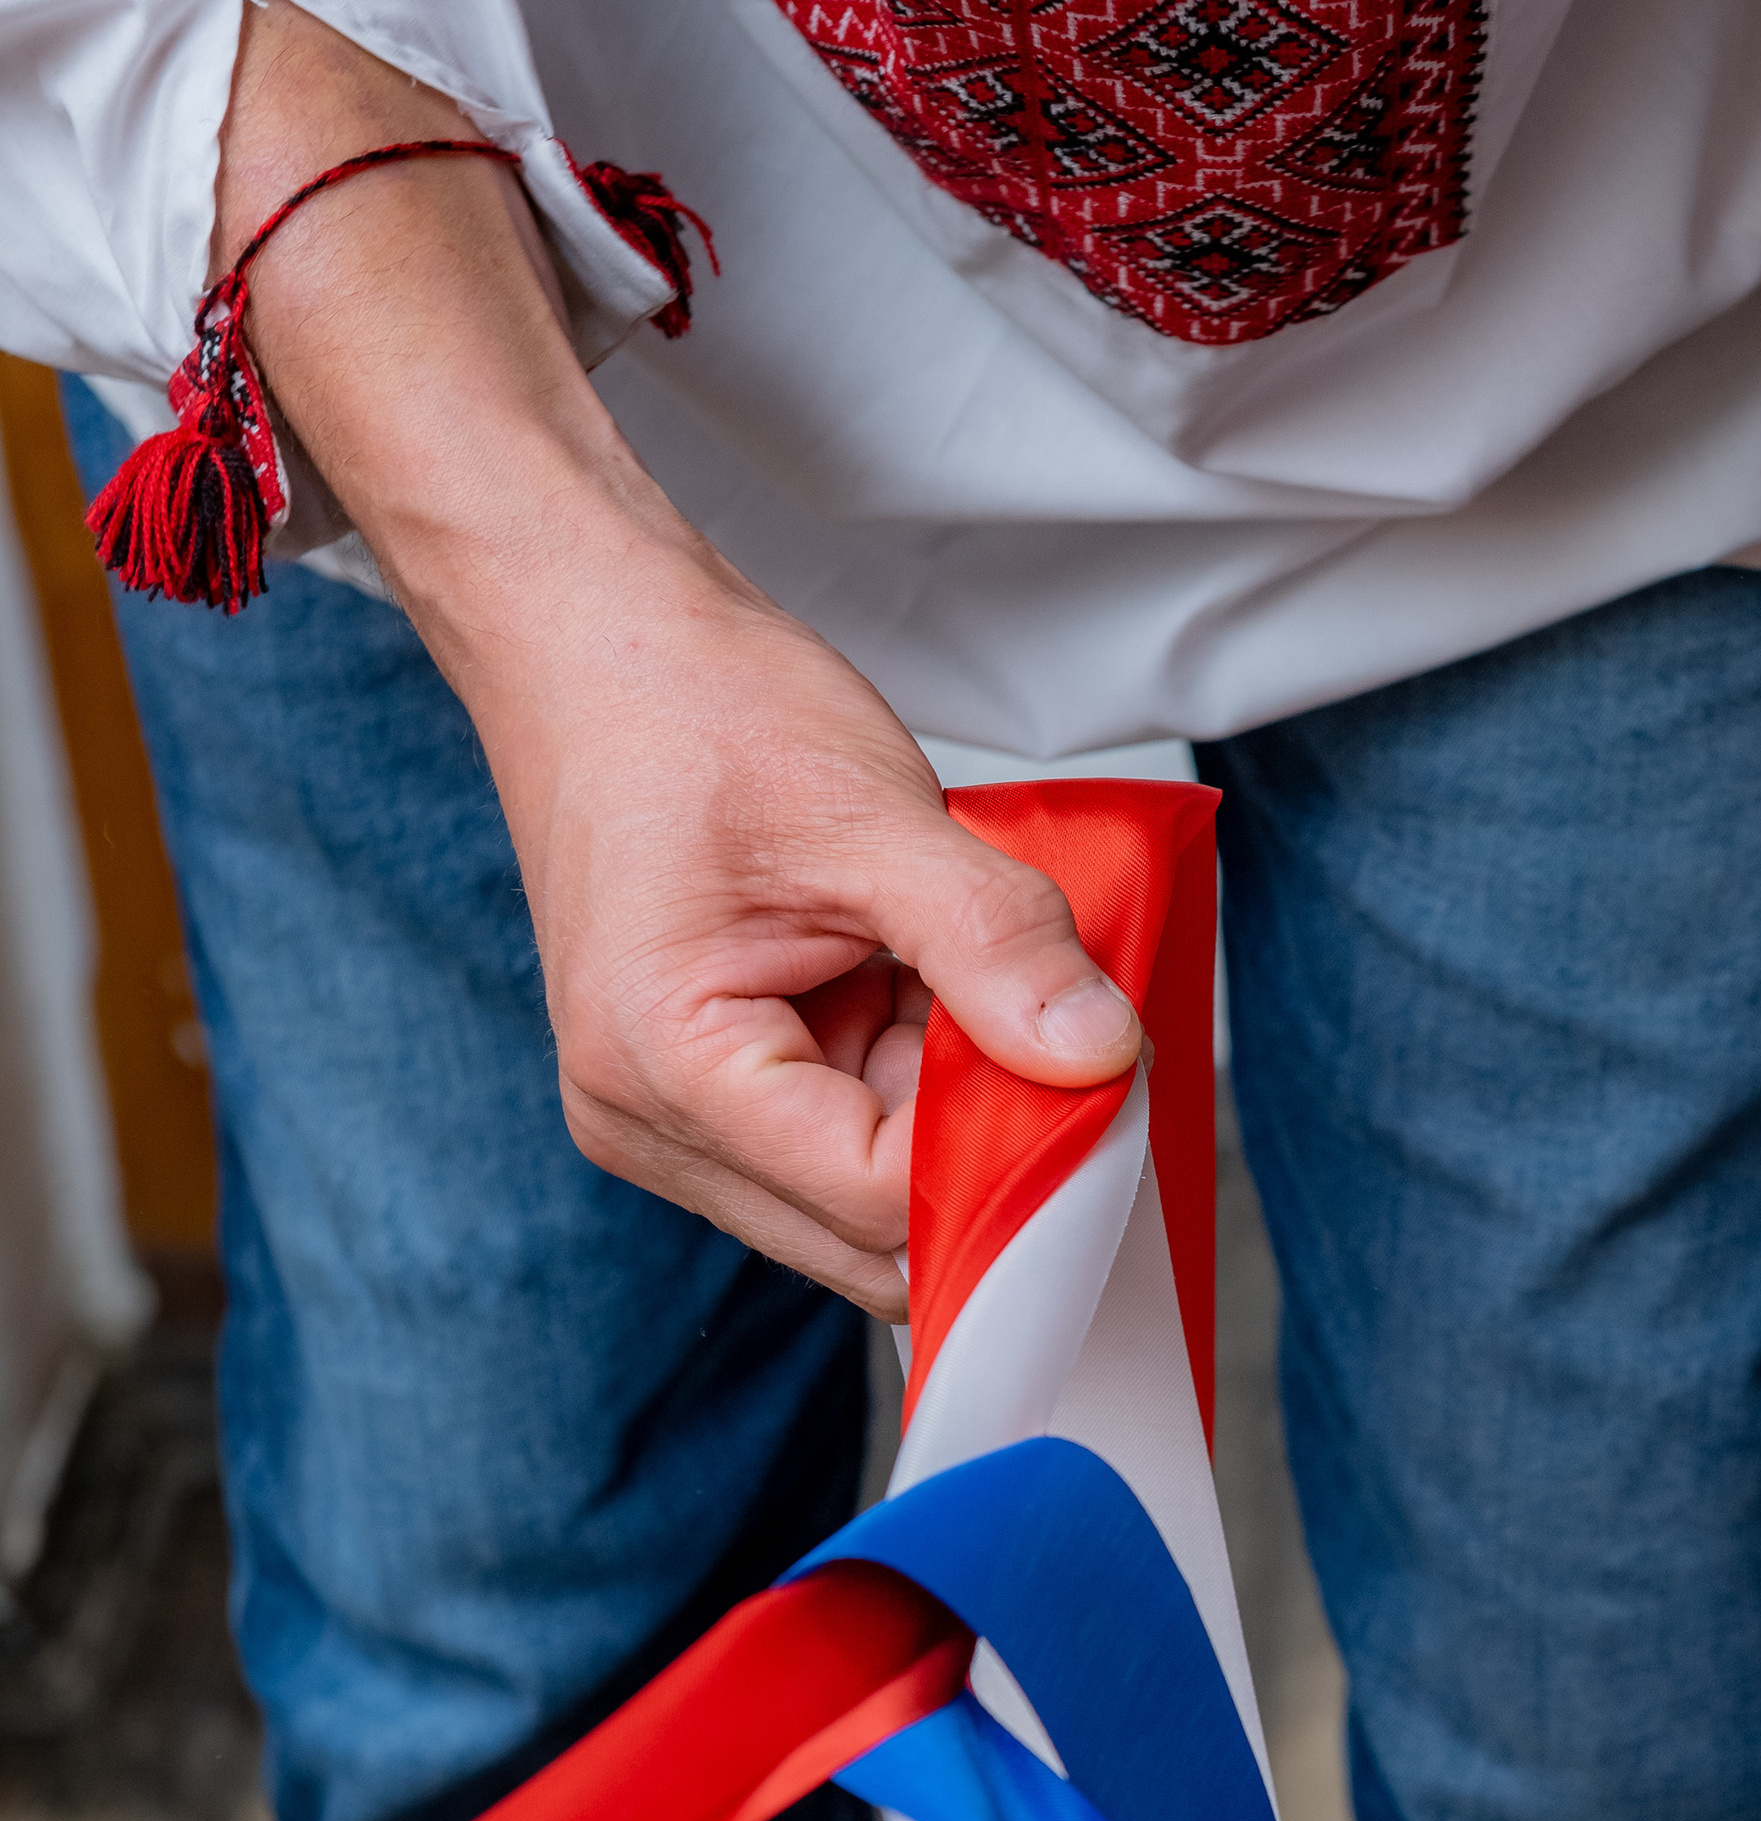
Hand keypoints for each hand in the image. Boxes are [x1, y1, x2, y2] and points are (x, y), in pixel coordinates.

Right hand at [212, 0, 1138, 1313]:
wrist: (563, 592)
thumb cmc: (683, 681)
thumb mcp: (871, 805)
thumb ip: (997, 952)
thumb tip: (1109, 1077)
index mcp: (673, 1078)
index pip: (894, 1221)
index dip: (1033, 1190)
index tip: (1138, 1129)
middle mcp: (658, 1126)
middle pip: (889, 1229)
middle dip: (1013, 1155)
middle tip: (1115, 1055)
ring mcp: (677, 1108)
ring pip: (881, 1183)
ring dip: (976, 1105)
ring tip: (1039, 994)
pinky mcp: (709, 1066)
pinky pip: (860, 1119)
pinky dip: (939, 1071)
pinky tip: (982, 990)